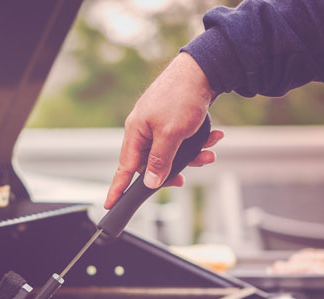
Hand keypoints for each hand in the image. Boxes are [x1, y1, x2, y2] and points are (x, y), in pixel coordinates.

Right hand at [105, 53, 223, 208]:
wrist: (203, 68)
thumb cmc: (181, 96)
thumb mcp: (171, 134)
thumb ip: (159, 161)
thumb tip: (150, 182)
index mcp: (136, 132)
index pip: (124, 168)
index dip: (117, 188)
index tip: (109, 205)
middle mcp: (144, 129)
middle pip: (152, 163)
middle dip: (173, 170)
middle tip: (184, 178)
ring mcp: (158, 123)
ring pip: (171, 152)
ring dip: (191, 156)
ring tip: (208, 153)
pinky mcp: (173, 119)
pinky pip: (181, 140)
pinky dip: (197, 141)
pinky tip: (213, 136)